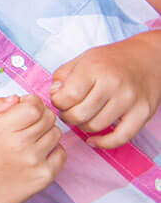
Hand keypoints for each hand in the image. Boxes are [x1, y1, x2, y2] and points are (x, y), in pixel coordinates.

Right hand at [0, 95, 65, 202]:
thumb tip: (18, 98)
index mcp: (0, 129)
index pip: (34, 106)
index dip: (32, 103)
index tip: (25, 108)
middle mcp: (19, 144)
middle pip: (48, 117)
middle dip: (41, 116)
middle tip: (29, 123)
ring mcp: (34, 162)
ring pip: (57, 133)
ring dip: (47, 132)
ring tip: (32, 140)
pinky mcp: (44, 176)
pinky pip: (62, 153)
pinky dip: (53, 150)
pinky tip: (38, 154)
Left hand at [52, 31, 160, 147]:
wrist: (148, 58)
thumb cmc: (110, 60)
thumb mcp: (82, 59)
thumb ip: (62, 76)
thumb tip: (54, 95)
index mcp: (94, 68)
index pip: (67, 97)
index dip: (57, 102)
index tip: (60, 100)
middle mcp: (113, 84)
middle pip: (79, 115)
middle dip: (68, 117)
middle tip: (69, 111)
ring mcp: (130, 100)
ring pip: (96, 126)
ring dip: (83, 127)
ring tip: (82, 118)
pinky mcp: (143, 113)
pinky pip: (121, 138)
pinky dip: (104, 143)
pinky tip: (93, 140)